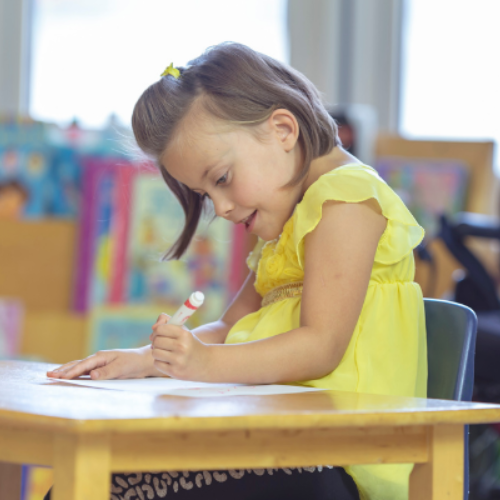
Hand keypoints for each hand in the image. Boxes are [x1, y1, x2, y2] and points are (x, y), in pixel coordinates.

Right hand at [46, 345, 162, 379]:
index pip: (83, 365)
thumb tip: (92, 375)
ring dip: (67, 371)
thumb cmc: (133, 363)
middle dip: (63, 370)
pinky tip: (69, 377)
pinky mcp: (101, 370)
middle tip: (49, 375)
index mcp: (101, 357)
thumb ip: (107, 372)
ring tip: (53, 375)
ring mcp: (98, 364)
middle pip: (77, 364)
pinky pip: (85, 372)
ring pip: (79, 368)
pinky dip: (75, 374)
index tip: (60, 377)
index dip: (71, 372)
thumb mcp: (122, 368)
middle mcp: (97, 360)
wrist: (143, 361)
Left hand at [150, 318, 212, 380]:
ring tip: (166, 352)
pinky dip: (160, 362)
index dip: (156, 331)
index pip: (160, 329)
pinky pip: (157, 364)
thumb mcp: (183, 331)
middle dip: (156, 342)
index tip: (159, 334)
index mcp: (184, 334)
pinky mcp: (175, 372)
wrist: (206, 363)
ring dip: (158, 352)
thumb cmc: (190, 344)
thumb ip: (167, 322)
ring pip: (155, 353)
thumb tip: (153, 327)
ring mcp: (178, 360)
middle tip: (162, 344)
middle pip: (156, 341)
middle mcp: (182, 347)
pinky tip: (168, 361)